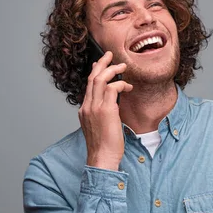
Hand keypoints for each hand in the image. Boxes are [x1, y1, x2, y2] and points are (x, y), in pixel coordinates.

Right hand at [78, 51, 132, 170]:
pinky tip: (128, 87)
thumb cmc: (104, 146)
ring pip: (100, 79)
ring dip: (112, 69)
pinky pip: (113, 88)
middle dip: (102, 64)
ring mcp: (95, 108)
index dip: (95, 73)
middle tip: (110, 55)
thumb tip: (111, 105)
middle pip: (92, 78)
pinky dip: (120, 84)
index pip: (88, 86)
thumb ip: (102, 114)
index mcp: (84, 110)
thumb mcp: (99, 127)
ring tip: (122, 66)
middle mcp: (87, 106)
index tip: (99, 65)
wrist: (102, 157)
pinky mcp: (106, 110)